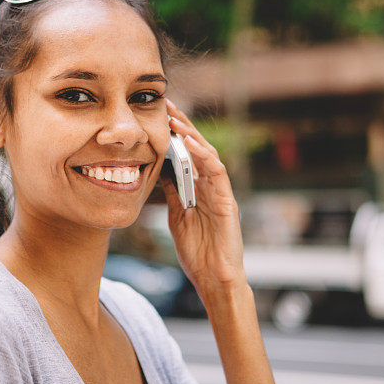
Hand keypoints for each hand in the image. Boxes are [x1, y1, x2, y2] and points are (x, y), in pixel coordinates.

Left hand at [160, 98, 246, 293]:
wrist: (214, 279)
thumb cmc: (197, 252)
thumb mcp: (176, 217)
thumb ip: (171, 193)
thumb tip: (158, 170)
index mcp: (198, 189)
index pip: (186, 154)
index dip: (173, 134)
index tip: (155, 115)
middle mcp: (211, 186)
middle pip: (197, 148)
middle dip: (181, 125)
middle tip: (165, 105)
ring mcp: (220, 192)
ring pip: (208, 154)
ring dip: (192, 135)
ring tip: (175, 119)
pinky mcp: (228, 201)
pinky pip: (217, 172)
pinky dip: (205, 156)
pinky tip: (191, 144)